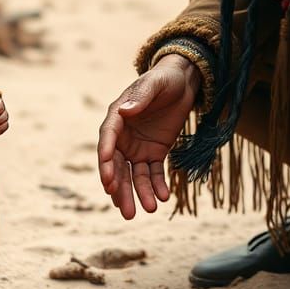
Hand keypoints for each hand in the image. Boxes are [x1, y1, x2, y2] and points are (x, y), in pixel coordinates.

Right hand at [98, 55, 200, 218]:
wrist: (182, 82)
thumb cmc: (163, 79)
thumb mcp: (154, 84)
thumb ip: (141, 96)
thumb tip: (126, 110)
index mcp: (117, 118)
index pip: (108, 141)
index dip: (106, 161)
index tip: (108, 180)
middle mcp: (124, 137)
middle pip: (118, 166)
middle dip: (121, 188)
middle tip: (125, 209)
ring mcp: (138, 147)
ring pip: (135, 175)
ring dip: (140, 193)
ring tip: (149, 209)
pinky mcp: (155, 153)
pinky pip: (155, 173)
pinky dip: (158, 186)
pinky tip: (164, 197)